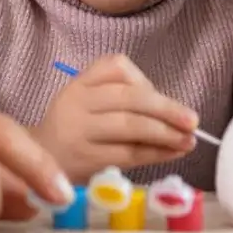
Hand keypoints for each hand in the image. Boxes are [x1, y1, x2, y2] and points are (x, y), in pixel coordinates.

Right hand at [35, 55, 197, 180]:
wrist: (39, 164)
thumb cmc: (75, 130)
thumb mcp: (88, 103)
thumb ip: (122, 98)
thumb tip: (174, 112)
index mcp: (79, 83)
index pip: (116, 68)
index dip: (146, 82)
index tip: (164, 98)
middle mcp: (76, 102)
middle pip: (129, 98)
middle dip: (166, 109)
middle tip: (193, 121)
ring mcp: (80, 132)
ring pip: (130, 126)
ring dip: (166, 134)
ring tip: (188, 141)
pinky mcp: (86, 159)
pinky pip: (128, 154)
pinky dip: (155, 154)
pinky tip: (171, 154)